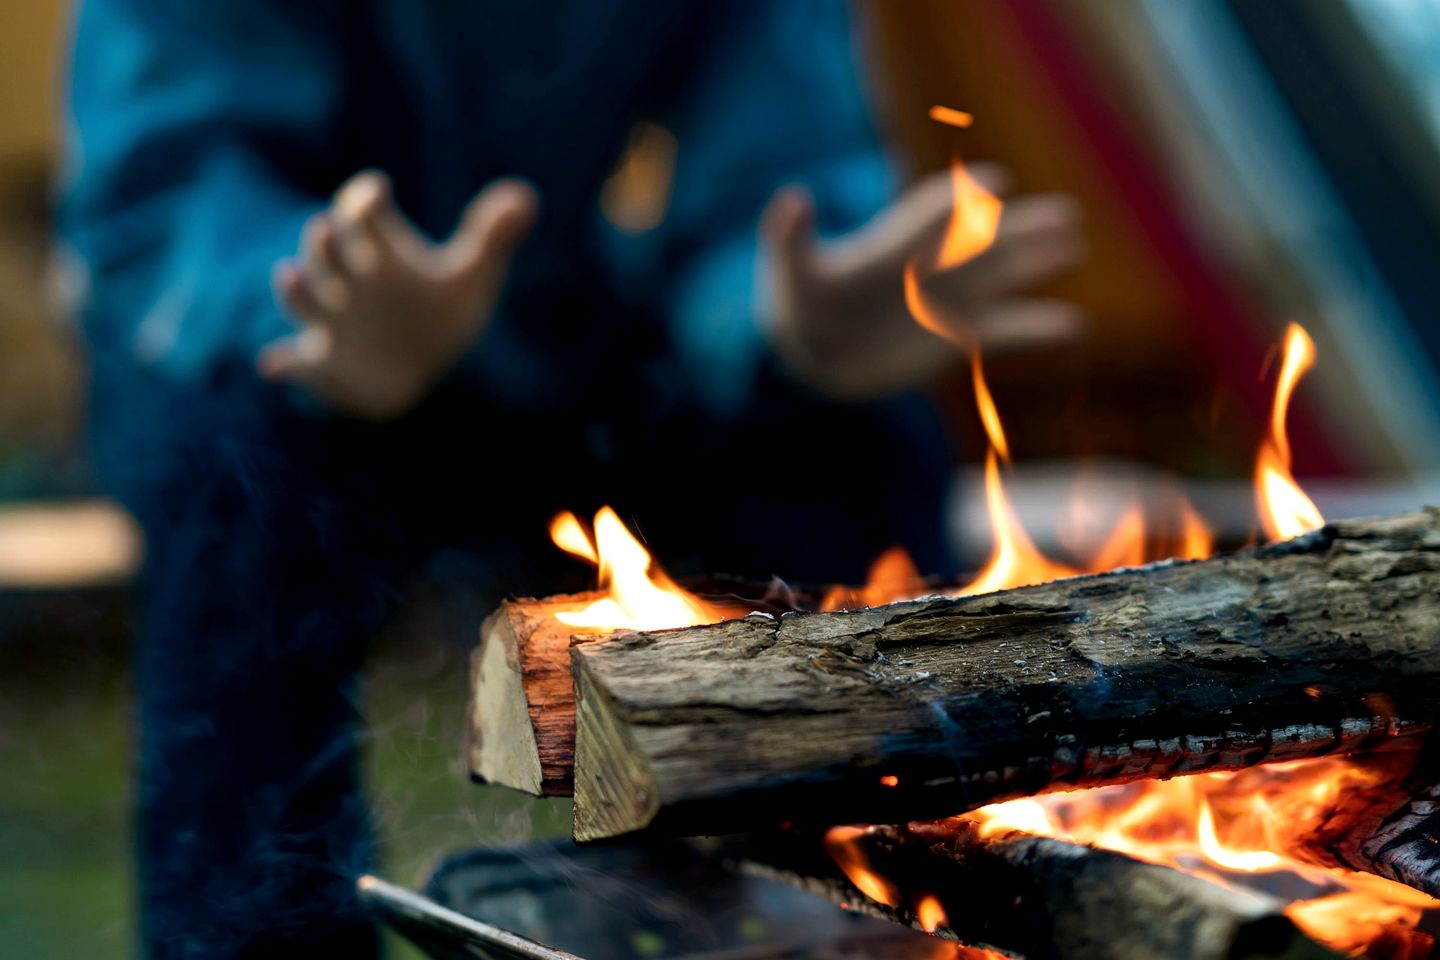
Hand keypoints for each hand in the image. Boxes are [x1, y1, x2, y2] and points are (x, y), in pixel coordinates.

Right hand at [260, 170, 537, 419]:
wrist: (421, 368)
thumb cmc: (439, 312)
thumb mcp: (470, 277)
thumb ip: (493, 238)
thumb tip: (526, 197)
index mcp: (377, 252)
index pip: (362, 215)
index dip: (365, 200)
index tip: (378, 192)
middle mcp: (346, 280)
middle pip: (325, 251)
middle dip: (324, 243)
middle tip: (326, 230)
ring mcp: (331, 320)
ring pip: (303, 299)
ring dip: (295, 289)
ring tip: (289, 275)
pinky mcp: (324, 362)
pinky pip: (297, 363)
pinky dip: (286, 364)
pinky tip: (274, 364)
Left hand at [761, 168, 1084, 400]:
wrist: (814, 349)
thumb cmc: (799, 302)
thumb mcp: (789, 271)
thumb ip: (789, 238)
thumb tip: (792, 199)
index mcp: (893, 244)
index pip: (932, 215)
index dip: (960, 202)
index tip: (993, 187)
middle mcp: (929, 265)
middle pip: (983, 239)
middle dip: (1022, 228)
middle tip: (1066, 214)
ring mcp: (947, 299)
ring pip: (1002, 275)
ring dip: (1038, 261)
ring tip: (1075, 244)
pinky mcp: (954, 336)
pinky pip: (1003, 331)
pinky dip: (1036, 329)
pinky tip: (1073, 326)